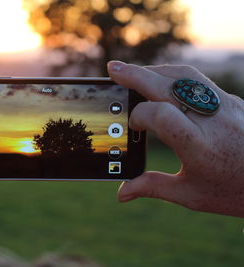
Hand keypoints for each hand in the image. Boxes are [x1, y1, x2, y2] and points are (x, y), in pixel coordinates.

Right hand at [108, 61, 243, 216]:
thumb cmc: (234, 191)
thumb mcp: (191, 195)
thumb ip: (152, 187)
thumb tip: (122, 193)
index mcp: (199, 146)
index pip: (161, 114)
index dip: (139, 115)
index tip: (133, 126)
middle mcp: (212, 120)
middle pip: (168, 86)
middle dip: (136, 75)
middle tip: (113, 69)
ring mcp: (224, 105)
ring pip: (184, 75)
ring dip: (154, 71)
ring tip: (133, 73)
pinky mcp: (230, 100)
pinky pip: (197, 79)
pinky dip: (173, 75)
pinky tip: (161, 81)